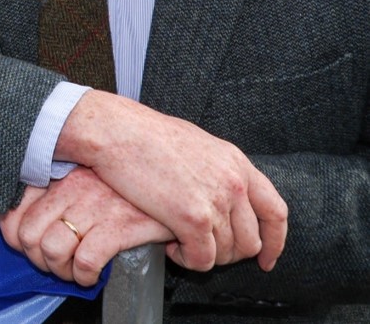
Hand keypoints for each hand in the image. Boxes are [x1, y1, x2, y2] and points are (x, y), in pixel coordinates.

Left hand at [0, 167, 173, 285]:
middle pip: (28, 235)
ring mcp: (94, 205)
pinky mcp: (119, 224)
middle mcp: (71, 187)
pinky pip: (86, 260)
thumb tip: (25, 223)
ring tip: (74, 271)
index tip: (28, 248)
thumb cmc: (127, 182)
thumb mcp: (85, 178)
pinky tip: (92, 274)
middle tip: (55, 265)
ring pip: (52, 249)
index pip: (13, 209)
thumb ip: (56, 193)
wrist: (176, 176)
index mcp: (59, 175)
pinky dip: (84, 275)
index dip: (14, 237)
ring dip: (61, 270)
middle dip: (38, 260)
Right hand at [57, 91, 287, 273]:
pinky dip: (188, 260)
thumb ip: (218, 169)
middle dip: (230, 255)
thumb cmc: (144, 134)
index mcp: (237, 163)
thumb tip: (221, 192)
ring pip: (226, 253)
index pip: (275, 212)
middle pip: (251, 240)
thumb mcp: (196, 144)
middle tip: (204, 251)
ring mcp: (215, 200)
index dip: (274, 241)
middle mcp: (233, 183)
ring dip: (204, 256)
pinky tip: (170, 247)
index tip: (266, 258)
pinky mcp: (192, 217)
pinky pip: (203, 258)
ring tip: (179, 243)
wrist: (116, 131)